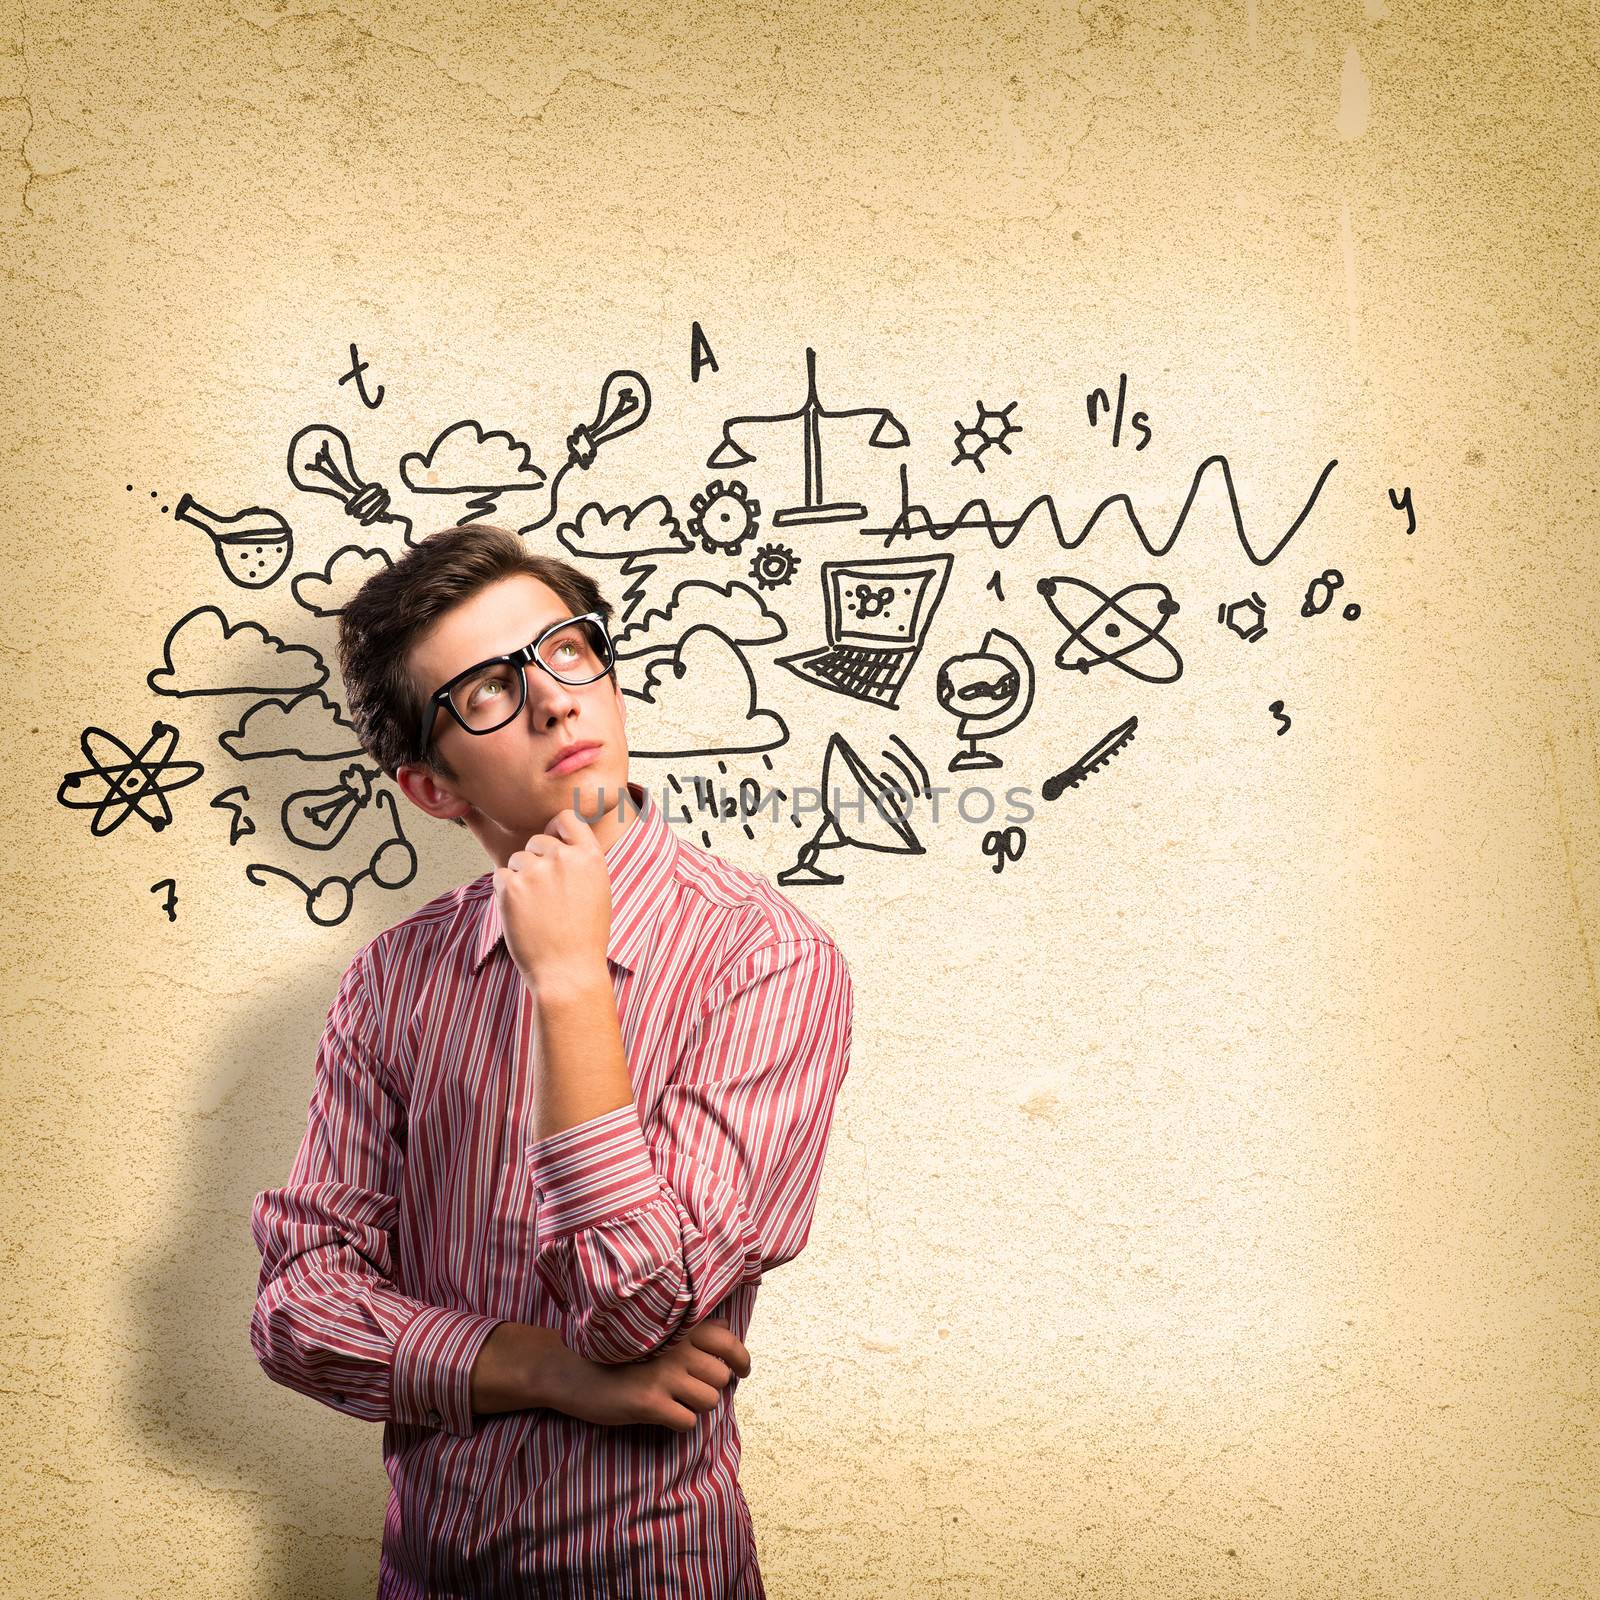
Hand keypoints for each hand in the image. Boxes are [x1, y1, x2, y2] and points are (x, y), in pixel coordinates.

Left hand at [493, 808, 611, 990]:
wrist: (568, 972)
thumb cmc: (585, 938)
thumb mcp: (598, 891)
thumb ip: (580, 863)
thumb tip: (559, 843)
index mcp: (590, 857)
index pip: (566, 818)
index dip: (556, 830)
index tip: (553, 844)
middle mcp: (563, 858)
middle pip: (537, 841)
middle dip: (536, 861)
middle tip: (544, 894)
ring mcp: (535, 871)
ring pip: (516, 860)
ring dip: (520, 879)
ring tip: (535, 909)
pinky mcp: (511, 887)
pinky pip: (500, 876)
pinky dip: (506, 893)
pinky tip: (522, 915)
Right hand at [548, 1316, 752, 1432]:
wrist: (571, 1368)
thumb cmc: (615, 1350)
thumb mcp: (653, 1330)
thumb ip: (689, 1329)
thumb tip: (727, 1330)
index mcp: (679, 1327)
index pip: (729, 1341)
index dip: (740, 1359)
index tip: (741, 1370)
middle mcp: (676, 1347)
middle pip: (722, 1376)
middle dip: (712, 1387)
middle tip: (694, 1391)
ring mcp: (664, 1375)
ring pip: (710, 1400)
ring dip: (697, 1406)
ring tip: (675, 1402)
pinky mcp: (649, 1402)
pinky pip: (688, 1422)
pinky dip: (680, 1423)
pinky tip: (662, 1414)